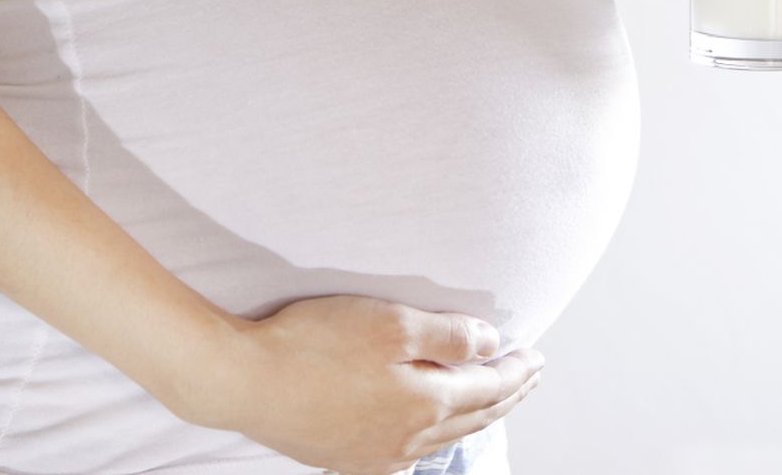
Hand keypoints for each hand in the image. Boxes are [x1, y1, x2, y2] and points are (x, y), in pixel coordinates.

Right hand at [173, 295, 544, 474]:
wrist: (244, 382)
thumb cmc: (314, 344)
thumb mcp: (391, 323)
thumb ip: (449, 336)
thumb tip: (493, 344)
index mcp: (426, 402)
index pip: (490, 386)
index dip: (518, 369)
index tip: (537, 353)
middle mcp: (409, 438)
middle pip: (474, 416)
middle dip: (508, 394)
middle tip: (530, 376)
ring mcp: (377, 454)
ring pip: (444, 439)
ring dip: (477, 417)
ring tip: (494, 402)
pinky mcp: (347, 459)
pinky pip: (409, 457)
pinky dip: (435, 443)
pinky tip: (429, 441)